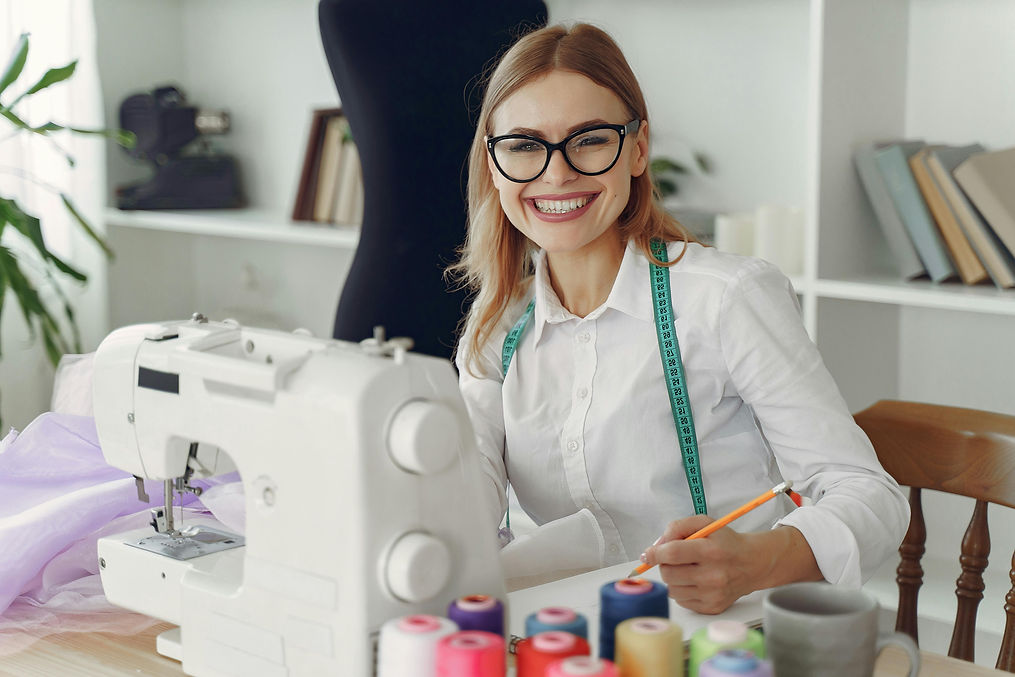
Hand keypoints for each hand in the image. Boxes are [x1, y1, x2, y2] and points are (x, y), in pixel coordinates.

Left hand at [640, 518, 821, 614]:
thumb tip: (657, 545)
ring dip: (673, 578)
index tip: (648, 554)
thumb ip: (678, 527)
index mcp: (711, 551)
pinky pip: (681, 601)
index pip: (672, 553)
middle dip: (665, 564)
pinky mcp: (712, 607)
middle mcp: (713, 575)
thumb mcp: (705, 523)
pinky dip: (682, 590)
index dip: (655, 553)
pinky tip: (694, 580)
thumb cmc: (726, 542)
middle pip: (668, 573)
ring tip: (687, 569)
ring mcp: (713, 594)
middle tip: (674, 558)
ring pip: (672, 589)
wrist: (753, 564)